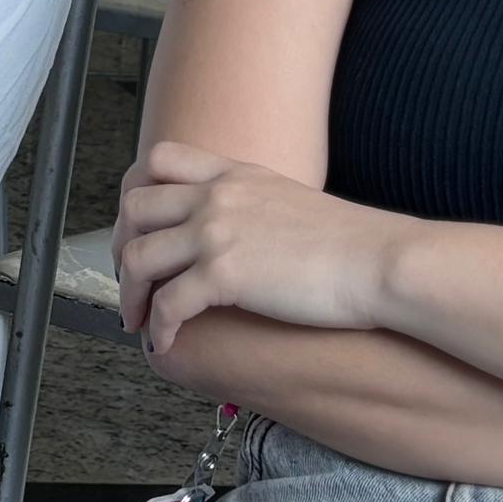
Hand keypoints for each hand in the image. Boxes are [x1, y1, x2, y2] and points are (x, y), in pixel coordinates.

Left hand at [117, 143, 408, 354]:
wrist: (380, 262)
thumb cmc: (351, 244)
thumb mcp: (290, 199)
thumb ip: (253, 203)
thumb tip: (237, 231)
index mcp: (233, 173)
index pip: (159, 159)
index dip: (137, 192)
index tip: (137, 227)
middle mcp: (216, 196)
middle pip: (135, 209)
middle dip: (122, 248)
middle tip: (130, 279)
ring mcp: (216, 233)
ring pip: (141, 258)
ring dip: (131, 294)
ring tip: (138, 319)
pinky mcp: (224, 274)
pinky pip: (168, 304)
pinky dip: (159, 327)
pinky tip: (165, 342)